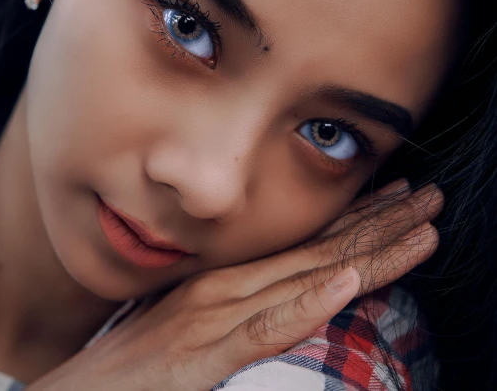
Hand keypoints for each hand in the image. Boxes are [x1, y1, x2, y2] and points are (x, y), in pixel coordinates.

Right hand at [26, 180, 441, 390]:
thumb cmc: (132, 365)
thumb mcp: (190, 326)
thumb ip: (234, 310)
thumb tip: (280, 295)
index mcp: (228, 280)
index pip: (305, 242)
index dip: (357, 218)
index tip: (397, 196)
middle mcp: (227, 287)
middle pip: (319, 250)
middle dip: (381, 223)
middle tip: (428, 196)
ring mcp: (214, 317)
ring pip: (306, 278)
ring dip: (366, 252)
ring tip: (419, 229)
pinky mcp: (200, 358)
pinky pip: (264, 328)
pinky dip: (307, 304)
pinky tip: (343, 285)